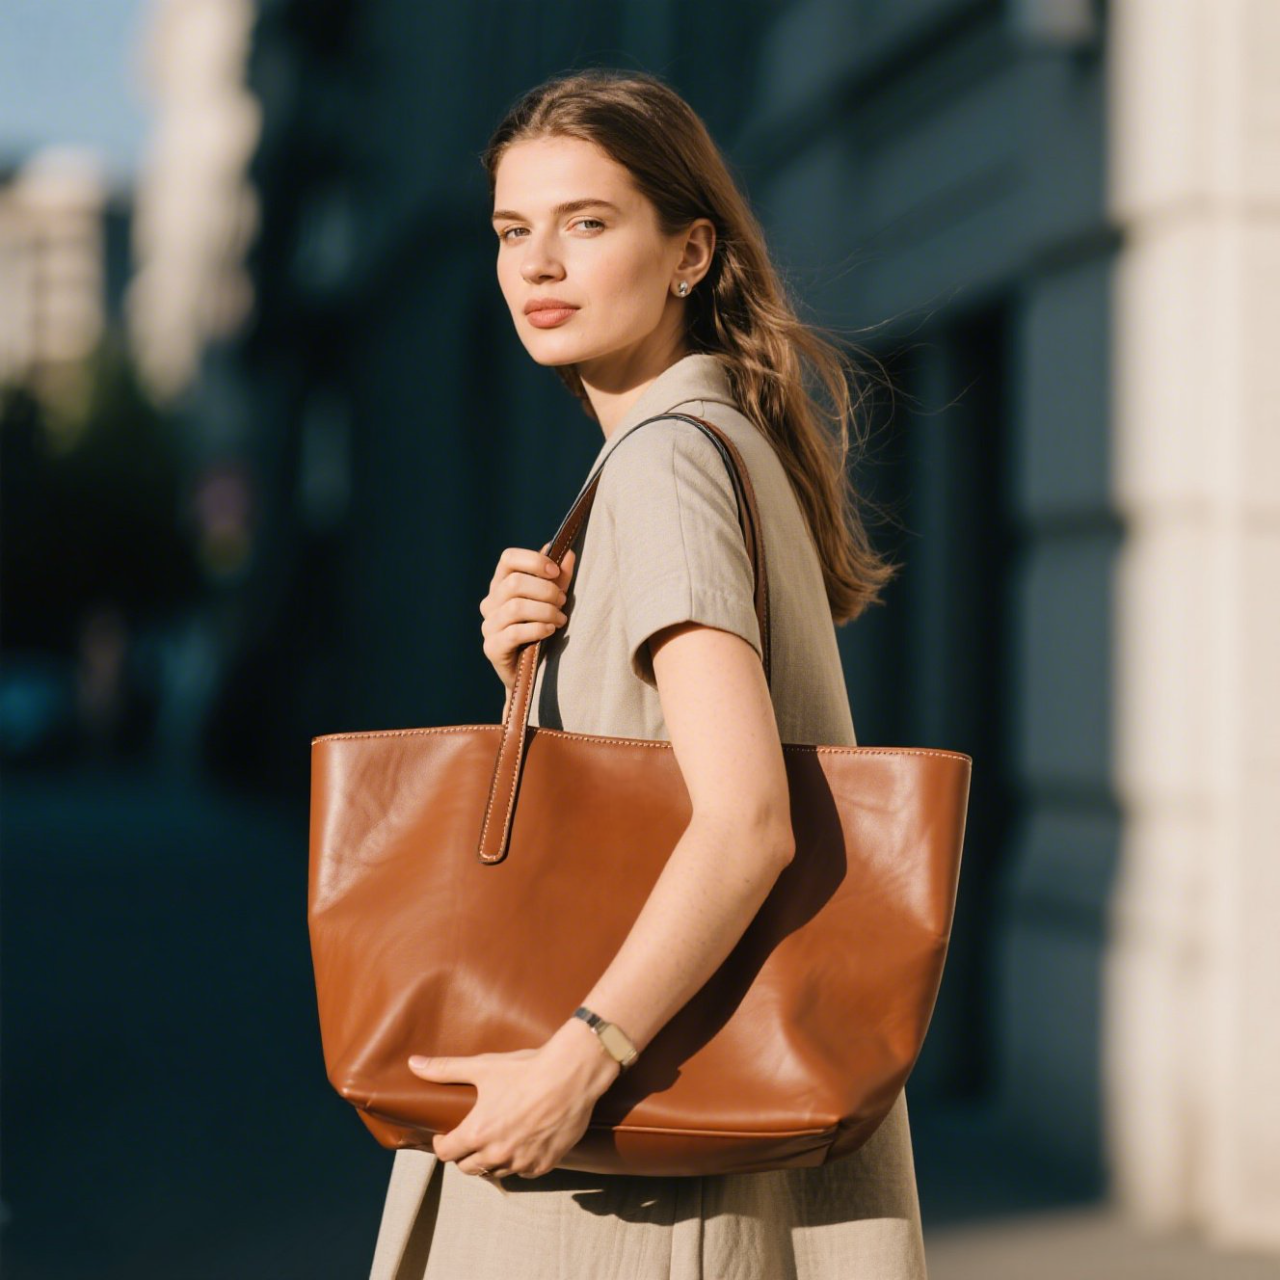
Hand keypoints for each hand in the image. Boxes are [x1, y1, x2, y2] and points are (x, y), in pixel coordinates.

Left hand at [408, 1018, 619, 1180]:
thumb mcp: (483, 1067)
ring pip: (496, 1171)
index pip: (446, 1153)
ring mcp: (521, 1162)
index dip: (443, 1143)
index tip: (448, 1134)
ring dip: (492, 1160)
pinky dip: (520, 1162)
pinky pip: (524, 1172)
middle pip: (468, 1168)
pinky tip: (523, 1143)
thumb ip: (445, 1069)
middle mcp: (497, 1154)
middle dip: (465, 1154)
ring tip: (497, 1139)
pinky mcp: (545, 1164)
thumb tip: (413, 1064)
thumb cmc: (525, 1069)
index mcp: (477, 1133)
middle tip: (472, 1136)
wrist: (570, 1074)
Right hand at [480, 541, 576, 692]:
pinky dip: (537, 628)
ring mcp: (488, 625)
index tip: (555, 571)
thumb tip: (568, 552)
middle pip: (514, 583)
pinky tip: (550, 631)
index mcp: (501, 585)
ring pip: (515, 608)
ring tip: (560, 620)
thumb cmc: (543, 631)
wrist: (533, 674)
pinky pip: (514, 632)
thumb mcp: (553, 601)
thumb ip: (559, 579)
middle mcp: (490, 602)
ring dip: (545, 611)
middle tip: (562, 602)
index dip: (533, 560)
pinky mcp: (492, 647)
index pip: (508, 558)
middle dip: (545, 590)